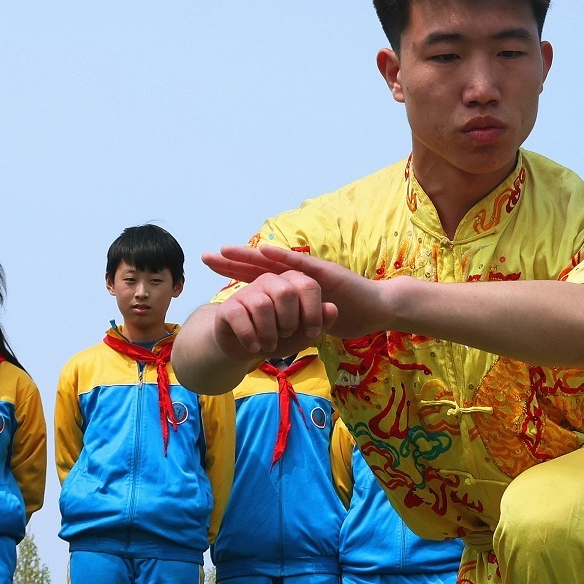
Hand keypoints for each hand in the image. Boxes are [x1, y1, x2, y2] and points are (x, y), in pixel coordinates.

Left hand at [203, 246, 402, 349]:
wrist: (377, 310)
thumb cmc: (348, 315)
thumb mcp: (312, 322)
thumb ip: (295, 322)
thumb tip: (275, 333)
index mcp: (292, 286)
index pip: (259, 277)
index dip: (234, 272)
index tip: (210, 267)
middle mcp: (297, 275)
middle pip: (259, 266)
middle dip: (232, 261)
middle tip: (206, 256)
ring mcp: (310, 272)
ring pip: (275, 262)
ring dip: (250, 255)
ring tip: (225, 250)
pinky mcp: (325, 273)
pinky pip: (300, 265)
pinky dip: (282, 257)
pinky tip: (264, 250)